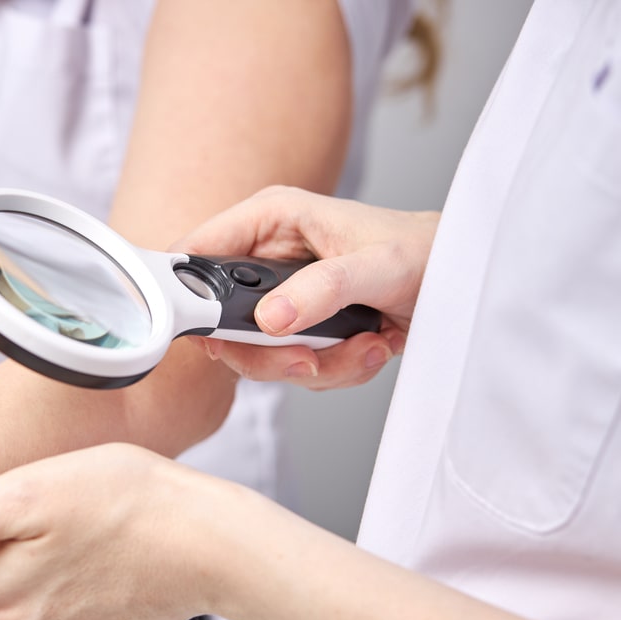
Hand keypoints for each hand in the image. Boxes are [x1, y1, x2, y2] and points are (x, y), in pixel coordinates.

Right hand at [176, 186, 438, 388]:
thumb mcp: (376, 266)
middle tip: (308, 358)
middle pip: (220, 321)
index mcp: (271, 220)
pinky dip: (335, 370)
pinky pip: (294, 366)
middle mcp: (268, 258)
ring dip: (313, 365)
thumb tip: (268, 319)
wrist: (462, 281)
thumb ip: (320, 289)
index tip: (211, 333)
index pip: (195, 252)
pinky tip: (370, 346)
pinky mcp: (302, 328)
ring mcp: (283, 297)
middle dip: (268, 352)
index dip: (188, 294)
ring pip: (258, 354)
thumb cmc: (426, 252)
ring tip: (363, 344)